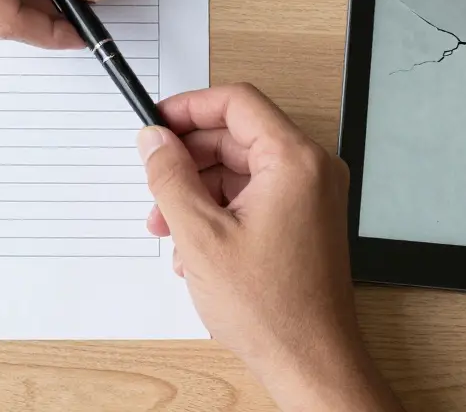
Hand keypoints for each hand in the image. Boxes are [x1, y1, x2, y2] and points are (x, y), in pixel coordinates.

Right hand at [137, 84, 402, 411]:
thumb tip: (153, 140)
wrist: (310, 362)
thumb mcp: (200, 234)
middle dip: (188, 160)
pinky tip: (192, 247)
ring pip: (240, 170)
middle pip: (236, 137)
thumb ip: (170, 177)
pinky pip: (254, 196)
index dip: (189, 108)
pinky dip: (219, 211)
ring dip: (197, 192)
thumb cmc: (272, 308)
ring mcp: (311, 197)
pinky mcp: (304, 221)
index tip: (156, 123)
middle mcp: (311, 171)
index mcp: (295, 161)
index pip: (237, 103)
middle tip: (153, 181)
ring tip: (167, 228)